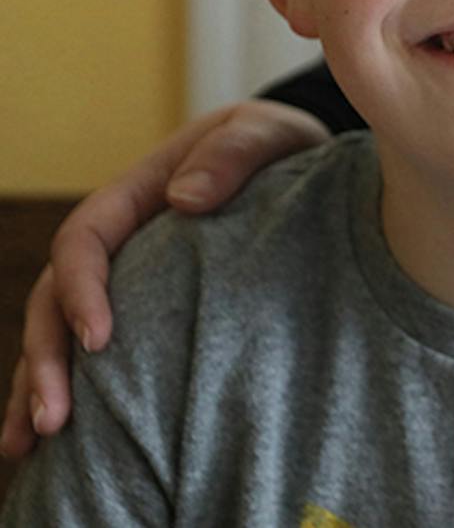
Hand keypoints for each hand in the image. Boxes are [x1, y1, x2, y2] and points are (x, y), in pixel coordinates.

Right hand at [1, 100, 328, 457]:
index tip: (100, 340)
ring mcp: (122, 278)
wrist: (298, 161)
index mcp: (133, 195)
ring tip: (30, 445)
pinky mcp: (144, 310)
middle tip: (55, 418)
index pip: (83, 241)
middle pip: (52, 299)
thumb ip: (232, 154)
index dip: (82, 290)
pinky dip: (75, 392)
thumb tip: (185, 198)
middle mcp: (116, 241)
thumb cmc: (277, 145)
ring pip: (58, 333)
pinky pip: (93, 352)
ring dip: (38, 386)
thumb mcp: (264, 132)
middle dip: (46, 359)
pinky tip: (57, 446)